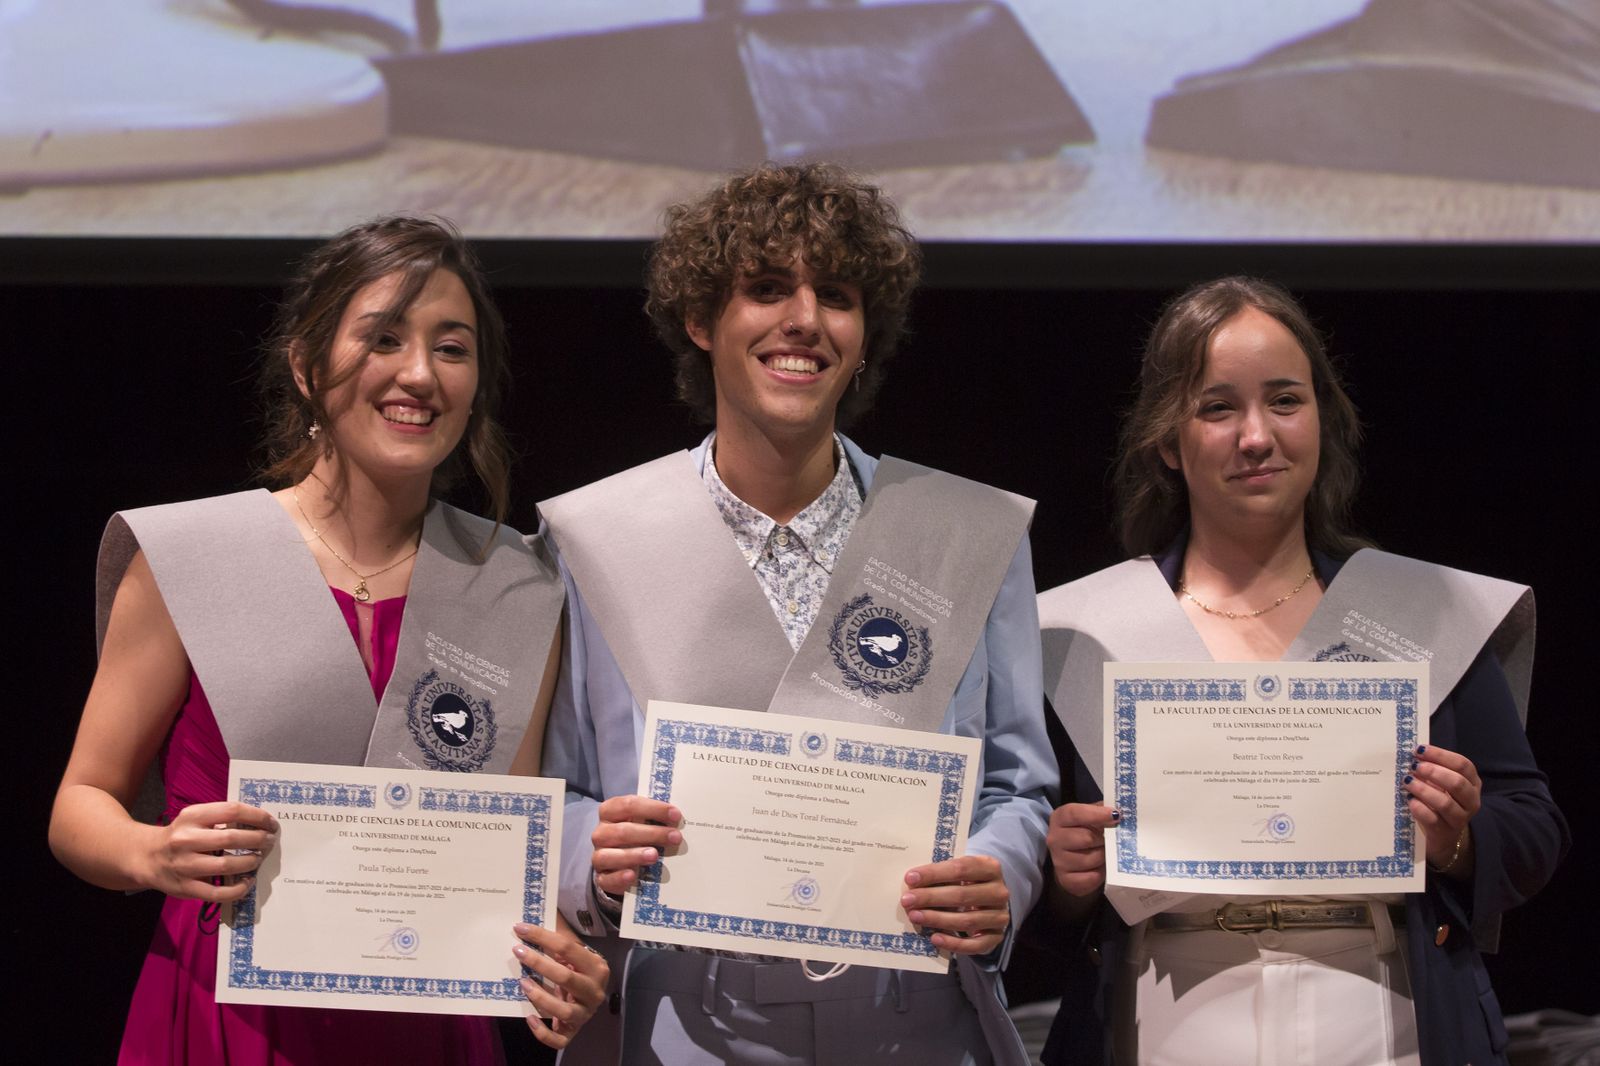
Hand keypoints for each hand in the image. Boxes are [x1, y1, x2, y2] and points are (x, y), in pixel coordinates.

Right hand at [139, 801, 277, 900]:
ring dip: (250, 862)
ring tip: (258, 859)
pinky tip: (248, 882)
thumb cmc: (181, 835)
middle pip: (232, 838)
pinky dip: (238, 889)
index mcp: (192, 817)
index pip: (232, 811)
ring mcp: (185, 866)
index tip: (271, 823)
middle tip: (270, 841)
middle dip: (258, 840)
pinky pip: (218, 892)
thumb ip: (221, 818)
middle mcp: (186, 840)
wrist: (146, 857)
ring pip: (227, 865)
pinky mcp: (185, 888)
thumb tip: (260, 822)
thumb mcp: (195, 818)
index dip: (257, 816)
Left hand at [512, 922, 610, 1049]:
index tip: (520, 928)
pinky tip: (529, 1018)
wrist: (588, 997)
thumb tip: (531, 919)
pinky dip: (542, 1032)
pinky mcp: (574, 1032)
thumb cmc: (576, 969)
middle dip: (539, 963)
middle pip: (566, 977)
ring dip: (540, 997)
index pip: (568, 948)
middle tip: (518, 951)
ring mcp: (585, 1013)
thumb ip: (557, 938)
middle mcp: (594, 991)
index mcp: (596, 966)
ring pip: (563, 1010)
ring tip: (523, 983)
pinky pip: (558, 1039)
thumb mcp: (572, 953)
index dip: (543, 936)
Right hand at [590, 795, 681, 896]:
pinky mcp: (601, 877)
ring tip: (655, 856)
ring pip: (610, 855)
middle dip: (652, 833)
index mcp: (610, 811)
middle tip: (675, 837)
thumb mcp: (642, 821)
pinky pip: (606, 879)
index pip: (629, 804)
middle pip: (623, 831)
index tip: (676, 815)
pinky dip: (619, 877)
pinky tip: (633, 875)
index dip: (653, 809)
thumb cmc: (635, 834)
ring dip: (635, 855)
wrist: (617, 860)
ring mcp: (598, 856)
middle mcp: (601, 833)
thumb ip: (655, 818)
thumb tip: (678, 819)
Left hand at [901, 854, 1008, 955]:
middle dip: (931, 897)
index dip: (934, 873)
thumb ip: (941, 875)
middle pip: (962, 895)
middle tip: (907, 900)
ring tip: (915, 916)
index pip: (960, 868)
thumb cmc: (967, 883)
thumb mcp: (960, 873)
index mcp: (990, 867)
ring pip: (967, 920)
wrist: (989, 904)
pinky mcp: (997, 937)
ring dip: (938, 919)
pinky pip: (975, 944)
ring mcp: (1000, 916)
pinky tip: (934, 938)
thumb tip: (911, 882)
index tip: (910, 878)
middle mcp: (999, 891)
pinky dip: (953, 943)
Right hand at [1047, 802, 1118, 896]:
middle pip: (1086, 838)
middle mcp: (1055, 838)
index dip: (1096, 814)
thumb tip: (1118, 810)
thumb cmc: (1084, 833)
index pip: (1075, 813)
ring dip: (1104, 857)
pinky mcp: (1066, 880)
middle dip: (1104, 839)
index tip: (1116, 815)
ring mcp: (1058, 861)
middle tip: (1111, 839)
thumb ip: (1101, 810)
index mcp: (1060, 818)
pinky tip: (1100, 868)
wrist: (1072, 862)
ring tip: (1105, 853)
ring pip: (1091, 859)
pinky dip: (1100, 873)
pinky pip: (1092, 877)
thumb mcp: (1090, 817)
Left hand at [1404, 744, 1479, 874]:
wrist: (1443, 833)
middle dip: (1434, 772)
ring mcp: (1460, 818)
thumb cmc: (1440, 799)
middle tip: (1415, 767)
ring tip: (1408, 782)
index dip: (1440, 755)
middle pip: (1457, 783)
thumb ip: (1432, 767)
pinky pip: (1432, 819)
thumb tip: (1414, 753)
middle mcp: (1471, 800)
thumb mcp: (1441, 782)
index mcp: (1472, 782)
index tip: (1419, 750)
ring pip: (1445, 803)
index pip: (1463, 764)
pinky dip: (1419, 808)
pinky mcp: (1445, 832)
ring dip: (1423, 790)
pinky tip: (1410, 800)